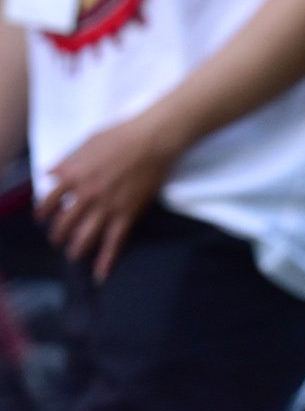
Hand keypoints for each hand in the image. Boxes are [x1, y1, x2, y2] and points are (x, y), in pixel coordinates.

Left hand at [38, 115, 184, 279]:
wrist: (154, 139)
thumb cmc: (122, 135)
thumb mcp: (88, 142)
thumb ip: (68, 161)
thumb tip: (50, 173)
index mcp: (74, 176)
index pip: (49, 201)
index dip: (43, 211)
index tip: (43, 217)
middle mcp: (86, 195)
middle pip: (64, 223)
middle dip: (58, 234)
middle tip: (58, 238)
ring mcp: (107, 207)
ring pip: (85, 237)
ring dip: (76, 249)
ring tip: (74, 254)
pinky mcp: (127, 214)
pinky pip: (114, 242)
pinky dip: (106, 260)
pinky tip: (100, 274)